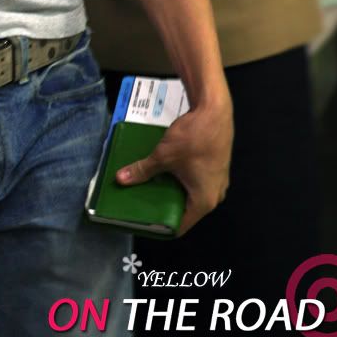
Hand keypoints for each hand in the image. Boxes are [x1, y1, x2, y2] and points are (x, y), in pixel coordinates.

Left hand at [116, 88, 233, 235]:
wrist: (215, 110)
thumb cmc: (193, 139)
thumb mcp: (163, 156)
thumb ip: (142, 170)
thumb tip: (120, 179)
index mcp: (204, 201)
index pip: (180, 226)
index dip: (160, 226)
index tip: (142, 221)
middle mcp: (214, 196)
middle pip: (185, 210)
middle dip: (163, 205)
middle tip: (142, 200)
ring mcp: (217, 181)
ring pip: (190, 193)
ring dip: (172, 190)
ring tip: (150, 185)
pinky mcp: (216, 167)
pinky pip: (196, 181)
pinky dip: (181, 179)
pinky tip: (166, 170)